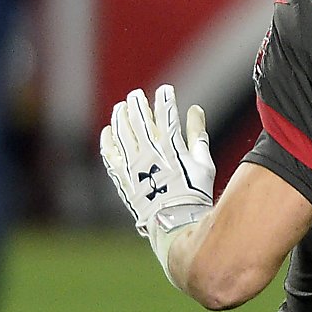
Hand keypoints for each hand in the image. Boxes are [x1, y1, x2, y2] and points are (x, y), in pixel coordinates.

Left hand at [99, 83, 215, 237]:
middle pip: (140, 119)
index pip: (166, 114)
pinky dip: (108, 140)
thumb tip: (195, 110)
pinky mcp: (122, 176)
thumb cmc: (194, 194)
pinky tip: (108, 130)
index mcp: (172, 147)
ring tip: (121, 106)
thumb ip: (198, 135)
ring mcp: (133, 164)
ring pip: (122, 132)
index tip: (165, 89)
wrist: (175, 222)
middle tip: (136, 95)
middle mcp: (149, 152)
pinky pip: (110, 154)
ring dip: (120, 116)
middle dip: (138, 103)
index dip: (165, 98)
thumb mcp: (203, 164)